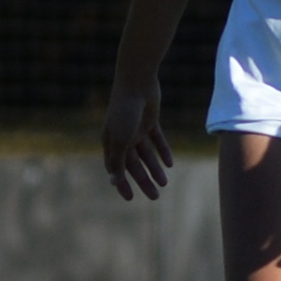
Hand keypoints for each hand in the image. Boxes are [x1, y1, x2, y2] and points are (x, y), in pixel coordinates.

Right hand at [101, 78, 173, 200]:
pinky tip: (169, 164)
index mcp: (111, 142)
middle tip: (155, 197)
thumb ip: (118, 161)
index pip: (116, 168)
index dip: (122, 183)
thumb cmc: (125, 111)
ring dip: (155, 169)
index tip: (131, 198)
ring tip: (165, 183)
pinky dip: (162, 151)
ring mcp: (136, 128)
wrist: (137, 82)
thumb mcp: (121, 139)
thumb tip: (113, 181)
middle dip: (144, 181)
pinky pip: (157, 140)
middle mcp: (123, 136)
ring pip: (147, 154)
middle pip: (134, 164)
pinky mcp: (149, 120)